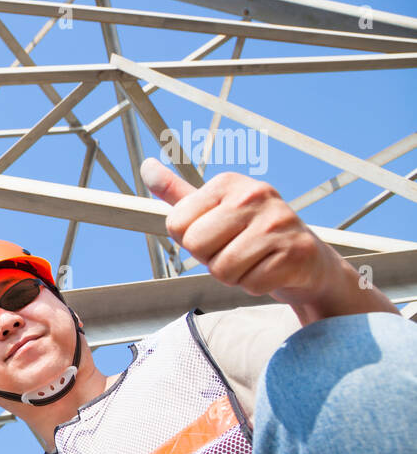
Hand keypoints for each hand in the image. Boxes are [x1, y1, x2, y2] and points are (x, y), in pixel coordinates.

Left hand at [141, 157, 344, 304]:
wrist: (307, 260)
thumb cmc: (252, 235)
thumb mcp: (213, 209)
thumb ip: (177, 193)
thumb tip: (146, 167)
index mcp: (228, 183)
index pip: (176, 224)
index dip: (191, 240)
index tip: (216, 235)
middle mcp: (254, 195)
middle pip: (197, 246)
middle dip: (211, 259)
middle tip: (235, 250)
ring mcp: (278, 223)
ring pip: (223, 269)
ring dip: (234, 275)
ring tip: (253, 260)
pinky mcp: (295, 252)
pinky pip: (251, 284)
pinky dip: (256, 285)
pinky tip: (270, 270)